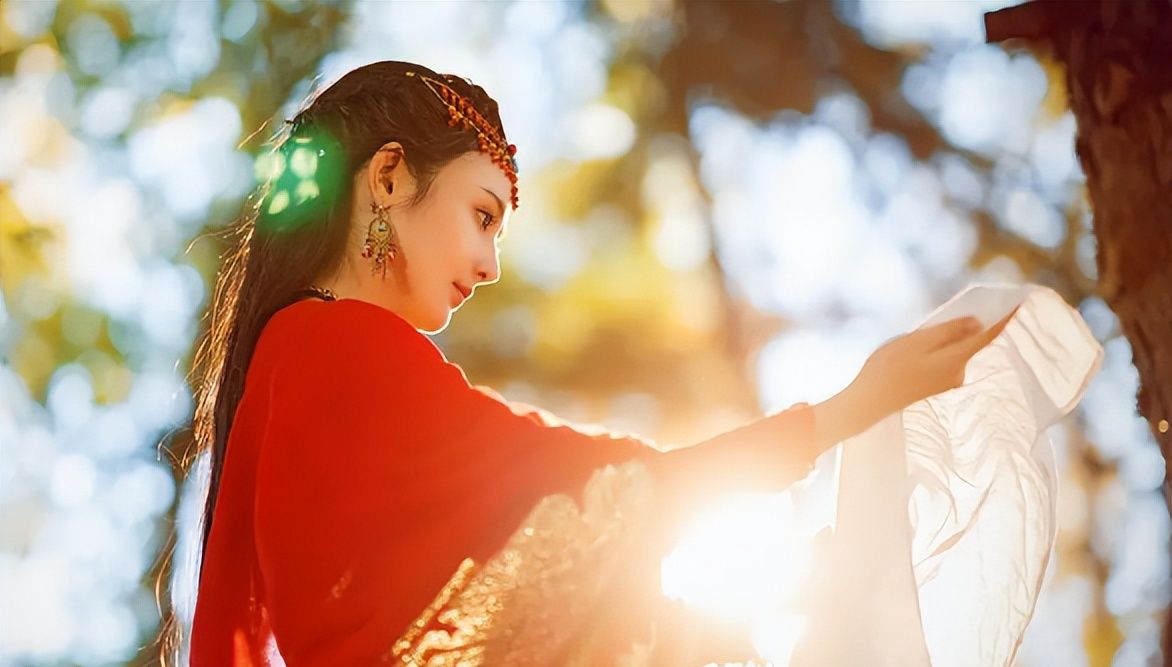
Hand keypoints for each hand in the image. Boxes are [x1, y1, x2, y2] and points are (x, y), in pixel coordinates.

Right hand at [810, 308, 1015, 451]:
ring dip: (947, 338)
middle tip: (955, 309)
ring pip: (955, 351)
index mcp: (956, 358)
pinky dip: (939, 349)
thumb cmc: (890, 368)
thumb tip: (977, 323)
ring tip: (922, 331)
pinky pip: (944, 360)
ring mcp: (946, 381)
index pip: (988, 335)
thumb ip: (949, 331)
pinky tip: (917, 348)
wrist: (870, 401)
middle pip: (971, 342)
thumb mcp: (918, 341)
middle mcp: (957, 372)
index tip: (1020, 302)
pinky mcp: (934, 385)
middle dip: (968, 325)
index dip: (1005, 318)